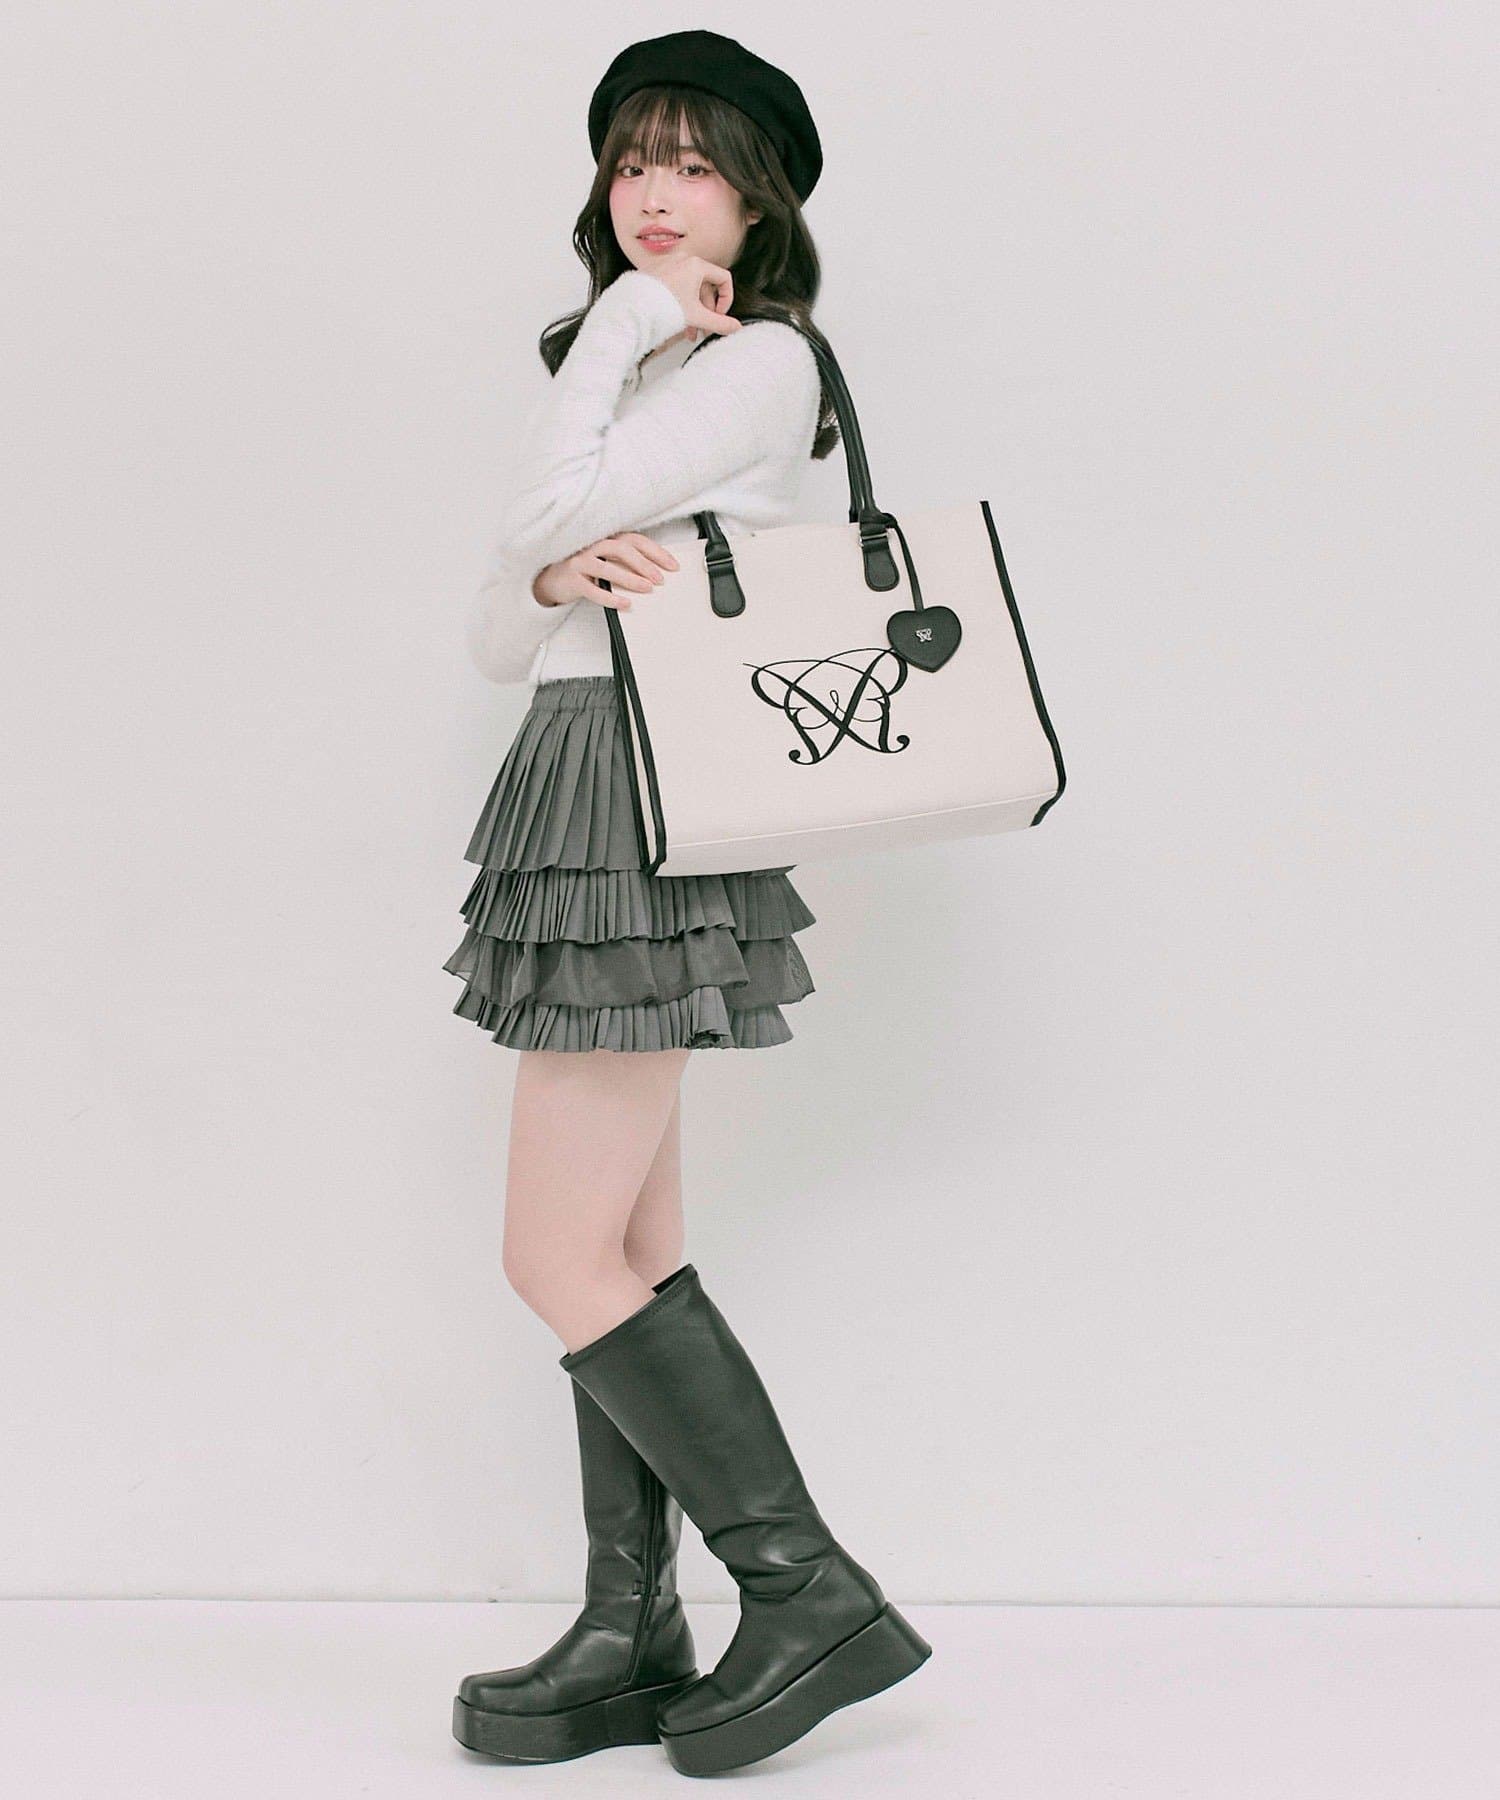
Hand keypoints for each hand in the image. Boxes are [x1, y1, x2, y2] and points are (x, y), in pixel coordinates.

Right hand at [533, 532, 681, 609]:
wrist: (550, 579)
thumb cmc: (583, 569)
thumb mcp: (605, 559)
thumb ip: (624, 560)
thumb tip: (655, 572)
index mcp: (604, 538)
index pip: (634, 540)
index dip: (655, 552)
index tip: (672, 565)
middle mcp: (592, 545)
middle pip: (621, 549)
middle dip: (644, 563)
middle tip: (660, 578)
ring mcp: (580, 561)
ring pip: (607, 567)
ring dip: (630, 578)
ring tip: (646, 588)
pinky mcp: (572, 579)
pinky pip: (592, 589)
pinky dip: (610, 597)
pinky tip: (624, 603)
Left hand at [647, 255, 743, 343]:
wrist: (633, 308)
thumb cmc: (661, 307)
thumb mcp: (697, 317)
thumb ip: (720, 323)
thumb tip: (734, 327)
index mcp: (696, 265)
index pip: (723, 278)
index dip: (726, 299)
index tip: (720, 314)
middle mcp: (683, 260)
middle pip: (705, 286)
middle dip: (706, 311)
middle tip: (704, 328)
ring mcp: (669, 264)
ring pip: (690, 288)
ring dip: (693, 310)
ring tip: (689, 330)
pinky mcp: (657, 271)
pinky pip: (675, 286)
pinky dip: (680, 302)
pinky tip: (676, 319)